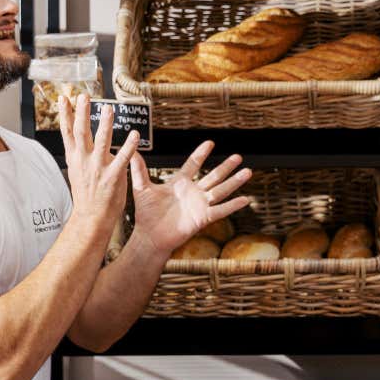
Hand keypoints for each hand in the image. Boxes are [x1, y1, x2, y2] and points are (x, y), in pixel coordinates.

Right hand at [59, 94, 137, 234]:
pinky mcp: (112, 177)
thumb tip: (78, 139)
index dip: (65, 114)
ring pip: (100, 141)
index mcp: (75, 158)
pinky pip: (123, 158)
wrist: (91, 218)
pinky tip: (135, 134)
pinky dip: (129, 146)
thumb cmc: (87, 195)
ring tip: (108, 109)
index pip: (67, 132)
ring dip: (104, 124)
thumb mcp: (76, 171)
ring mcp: (98, 168)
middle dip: (81, 113)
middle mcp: (84, 160)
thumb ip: (78, 153)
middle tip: (83, 97)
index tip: (63, 98)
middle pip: (81, 132)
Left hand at [129, 141, 251, 254]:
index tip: (210, 143)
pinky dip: (233, 206)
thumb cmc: (146, 214)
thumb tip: (131, 151)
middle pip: (213, 176)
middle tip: (238, 156)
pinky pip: (221, 210)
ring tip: (248, 171)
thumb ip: (139, 169)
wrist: (149, 236)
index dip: (201, 154)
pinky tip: (245, 199)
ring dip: (234, 182)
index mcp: (180, 184)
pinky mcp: (203, 217)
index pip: (193, 165)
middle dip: (226, 166)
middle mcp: (193, 192)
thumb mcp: (142, 188)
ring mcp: (200, 205)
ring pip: (221, 190)